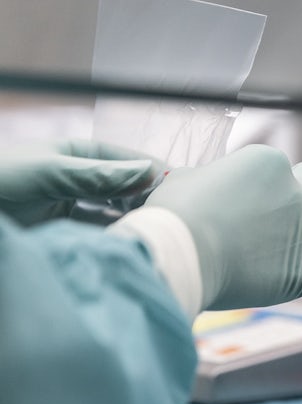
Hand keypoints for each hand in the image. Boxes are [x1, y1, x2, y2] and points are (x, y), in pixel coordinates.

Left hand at [0, 139, 163, 225]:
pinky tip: (127, 239)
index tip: (171, 181)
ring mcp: (67, 204)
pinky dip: (111, 233)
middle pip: (119, 184)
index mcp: (71, 153)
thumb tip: (146, 171)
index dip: (145, 168)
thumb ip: (98, 175)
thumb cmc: (0, 180)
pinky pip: (94, 230)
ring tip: (151, 225)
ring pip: (109, 209)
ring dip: (129, 216)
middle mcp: (73, 177)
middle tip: (167, 208)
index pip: (119, 158)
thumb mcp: (50, 172)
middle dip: (142, 194)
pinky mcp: (61, 230)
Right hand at [138, 144, 301, 310]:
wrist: (180, 253)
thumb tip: (210, 185)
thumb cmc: (173, 216)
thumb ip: (211, 179)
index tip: (241, 202)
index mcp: (267, 162)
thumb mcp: (188, 180)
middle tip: (282, 214)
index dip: (263, 184)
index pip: (278, 166)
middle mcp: (294, 191)